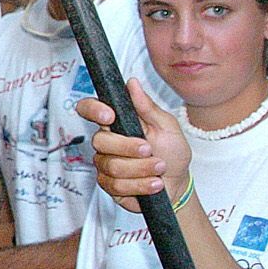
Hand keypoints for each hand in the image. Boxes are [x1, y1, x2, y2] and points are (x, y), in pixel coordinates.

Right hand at [76, 80, 190, 212]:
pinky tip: (154, 184)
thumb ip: (148, 106)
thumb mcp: (167, 126)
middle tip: (150, 149)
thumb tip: (132, 83)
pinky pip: (116, 185)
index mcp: (117, 122)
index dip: (92, 110)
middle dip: (128, 147)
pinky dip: (141, 185)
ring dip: (141, 168)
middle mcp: (107, 142)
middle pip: (100, 141)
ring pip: (111, 165)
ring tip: (159, 168)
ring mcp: (105, 163)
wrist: (178, 183)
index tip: (109, 116)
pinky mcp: (108, 184)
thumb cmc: (172, 152)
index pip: (89, 108)